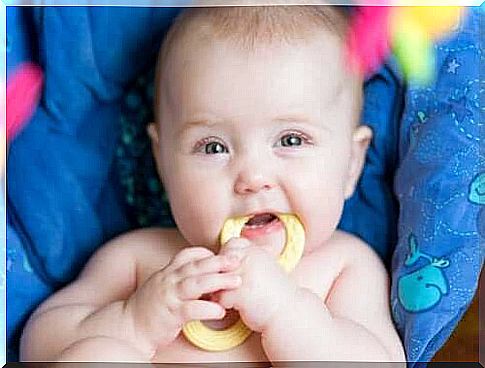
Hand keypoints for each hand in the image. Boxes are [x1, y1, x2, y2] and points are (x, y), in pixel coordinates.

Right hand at [125, 247, 241, 352]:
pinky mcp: (170, 316)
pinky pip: (191, 310)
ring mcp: (169, 297)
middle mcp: (168, 281)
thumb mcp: (163, 285)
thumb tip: (204, 273)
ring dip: (218, 281)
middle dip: (219, 262)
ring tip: (237, 281)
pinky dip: (207, 309)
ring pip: (196, 284)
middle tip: (238, 260)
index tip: (223, 254)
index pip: (187, 255)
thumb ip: (180, 277)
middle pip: (196, 266)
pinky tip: (221, 311)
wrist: (128, 327)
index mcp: (167, 272)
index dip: (206, 253)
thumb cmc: (150, 307)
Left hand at [216, 238, 297, 332]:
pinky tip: (234, 307)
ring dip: (220, 289)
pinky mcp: (242, 293)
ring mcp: (246, 275)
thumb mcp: (265, 267)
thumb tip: (221, 258)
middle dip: (219, 273)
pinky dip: (224, 304)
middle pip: (220, 261)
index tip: (233, 270)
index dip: (227, 256)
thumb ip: (248, 259)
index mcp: (257, 250)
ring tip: (230, 297)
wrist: (290, 313)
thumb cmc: (275, 293)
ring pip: (217, 279)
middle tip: (229, 286)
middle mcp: (251, 259)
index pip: (231, 244)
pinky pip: (220, 297)